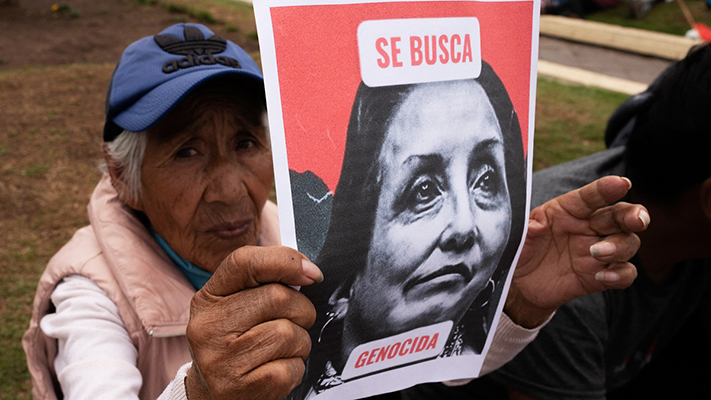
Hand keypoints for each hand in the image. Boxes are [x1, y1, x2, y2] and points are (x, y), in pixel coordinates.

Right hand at [185, 246, 322, 399]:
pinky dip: (295, 367)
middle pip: (276, 297)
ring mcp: (221, 360)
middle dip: (301, 309)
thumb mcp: (237, 307)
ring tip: (283, 349)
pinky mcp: (240, 388)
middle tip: (297, 320)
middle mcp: (208, 327)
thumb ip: (265, 283)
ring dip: (299, 341)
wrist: (215, 395)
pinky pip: (291, 367)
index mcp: (208, 299)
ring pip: (288, 333)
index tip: (311, 273)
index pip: (243, 262)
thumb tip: (308, 272)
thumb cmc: (236, 344)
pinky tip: (277, 369)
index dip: (285, 261)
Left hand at [505, 176, 649, 327]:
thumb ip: (527, 229)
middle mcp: (588, 227)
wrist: (521, 284)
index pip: (590, 196)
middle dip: (633, 215)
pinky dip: (621, 274)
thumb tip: (535, 226)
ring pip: (627, 242)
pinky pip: (625, 273)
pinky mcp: (600, 276)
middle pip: (620, 215)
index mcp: (568, 210)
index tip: (621, 184)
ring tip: (597, 253)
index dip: (605, 189)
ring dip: (620, 246)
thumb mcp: (519, 237)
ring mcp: (598, 251)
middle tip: (636, 220)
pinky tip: (604, 276)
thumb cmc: (523, 250)